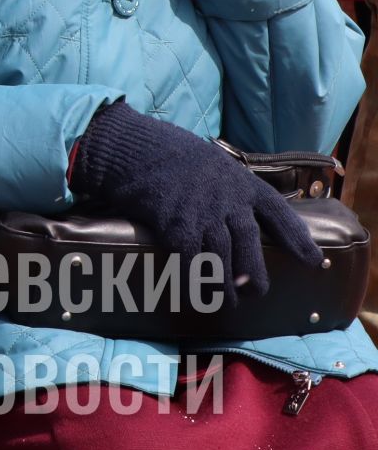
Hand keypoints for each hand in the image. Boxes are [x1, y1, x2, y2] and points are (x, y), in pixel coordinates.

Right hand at [71, 101, 320, 298]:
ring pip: (224, 259)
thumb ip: (227, 188)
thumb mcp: (212, 164)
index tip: (314, 262)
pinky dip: (198, 282)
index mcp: (242, 183)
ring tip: (227, 300)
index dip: (298, 240)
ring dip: (227, 285)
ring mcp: (204, 214)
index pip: (279, 214)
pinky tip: (198, 295)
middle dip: (256, 275)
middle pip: (250, 245)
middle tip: (256, 293)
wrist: (135, 149)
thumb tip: (233, 214)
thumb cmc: (170, 156)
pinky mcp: (178, 226)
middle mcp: (229, 201)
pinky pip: (194, 262)